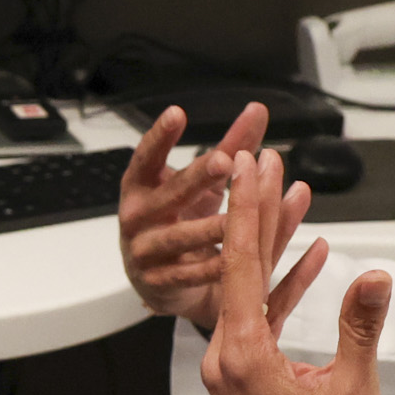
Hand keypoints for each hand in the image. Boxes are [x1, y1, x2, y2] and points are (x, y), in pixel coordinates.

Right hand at [119, 103, 312, 327]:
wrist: (160, 280)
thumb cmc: (180, 220)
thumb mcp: (204, 184)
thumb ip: (231, 148)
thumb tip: (258, 112)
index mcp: (142, 186)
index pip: (146, 158)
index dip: (160, 137)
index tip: (177, 114)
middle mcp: (137, 217)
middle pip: (169, 195)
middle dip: (196, 177)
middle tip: (225, 160)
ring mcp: (144, 251)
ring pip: (180, 237)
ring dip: (210, 227)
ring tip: (237, 219)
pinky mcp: (157, 282)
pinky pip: (188, 274)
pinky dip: (211, 267)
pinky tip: (232, 259)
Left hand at [198, 145, 386, 394]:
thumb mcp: (353, 390)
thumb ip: (361, 328)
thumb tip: (374, 276)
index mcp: (242, 357)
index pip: (242, 266)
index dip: (247, 211)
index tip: (248, 168)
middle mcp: (227, 357)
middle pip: (239, 269)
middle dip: (252, 213)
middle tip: (258, 162)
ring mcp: (235, 368)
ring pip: (251, 290)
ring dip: (273, 246)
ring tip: (290, 195)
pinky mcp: (250, 377)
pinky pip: (263, 318)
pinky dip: (284, 288)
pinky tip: (312, 257)